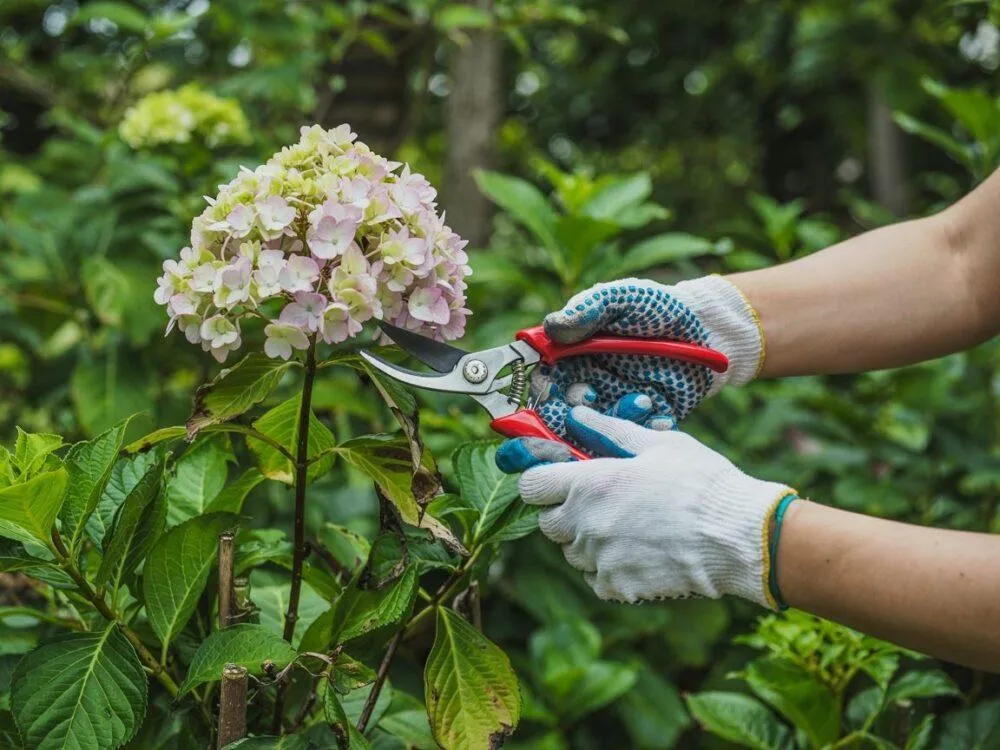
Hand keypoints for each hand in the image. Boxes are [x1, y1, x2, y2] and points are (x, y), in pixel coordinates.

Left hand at [497, 405, 795, 607]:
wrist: (738, 536)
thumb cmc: (701, 482)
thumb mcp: (658, 444)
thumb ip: (610, 431)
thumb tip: (577, 415)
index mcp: (590, 484)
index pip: (531, 486)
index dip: (543, 482)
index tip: (560, 481)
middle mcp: (586, 524)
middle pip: (548, 524)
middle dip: (565, 513)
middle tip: (601, 503)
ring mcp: (600, 559)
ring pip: (572, 553)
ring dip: (588, 541)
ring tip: (628, 527)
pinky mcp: (617, 587)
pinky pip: (596, 578)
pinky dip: (609, 569)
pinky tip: (640, 552)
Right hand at [533, 275, 763, 436]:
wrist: (705, 325)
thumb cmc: (654, 306)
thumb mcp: (619, 300)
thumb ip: (586, 311)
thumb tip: (551, 327)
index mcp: (571, 360)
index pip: (542, 385)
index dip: (538, 395)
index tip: (546, 394)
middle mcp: (589, 388)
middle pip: (562, 419)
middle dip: (567, 423)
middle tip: (586, 410)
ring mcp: (617, 407)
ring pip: (599, 432)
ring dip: (614, 421)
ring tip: (641, 399)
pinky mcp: (646, 422)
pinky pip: (638, 437)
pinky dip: (645, 429)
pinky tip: (659, 413)